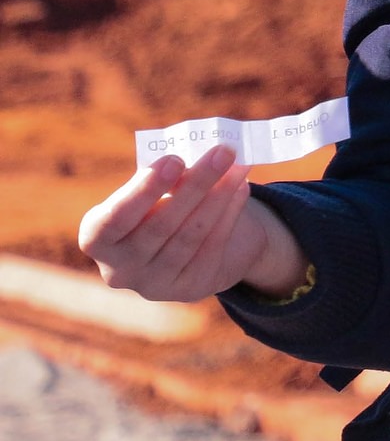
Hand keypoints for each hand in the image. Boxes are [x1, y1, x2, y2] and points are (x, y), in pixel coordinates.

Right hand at [78, 145, 307, 301]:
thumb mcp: (154, 192)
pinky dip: (230, 213)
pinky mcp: (189, 288)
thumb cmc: (162, 205)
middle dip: (195, 185)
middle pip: (160, 225)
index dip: (143, 190)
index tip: (174, 159)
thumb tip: (197, 163)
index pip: (113, 219)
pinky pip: (213, 246)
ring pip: (191, 235)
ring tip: (239, 165)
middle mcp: (120, 269)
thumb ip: (165, 180)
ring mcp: (154, 283)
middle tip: (223, 152)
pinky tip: (241, 187)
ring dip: (219, 196)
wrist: (192, 247)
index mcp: (97, 238)